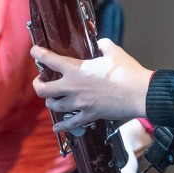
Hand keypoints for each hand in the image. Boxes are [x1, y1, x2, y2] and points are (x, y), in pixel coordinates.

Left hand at [31, 38, 151, 132]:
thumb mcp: (113, 51)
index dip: (38, 54)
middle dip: (38, 84)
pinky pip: (71, 124)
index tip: (34, 51)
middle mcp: (73, 87)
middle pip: (43, 89)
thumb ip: (102, 45)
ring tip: (52, 98)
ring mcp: (80, 103)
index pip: (50, 60)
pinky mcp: (89, 115)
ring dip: (50, 101)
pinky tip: (57, 127)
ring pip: (55, 105)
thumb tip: (99, 45)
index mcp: (76, 69)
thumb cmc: (127, 71)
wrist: (140, 94)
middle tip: (40, 81)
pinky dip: (62, 126)